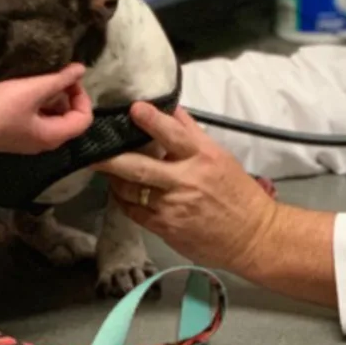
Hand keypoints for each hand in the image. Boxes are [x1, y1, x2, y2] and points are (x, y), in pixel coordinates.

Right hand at [0, 64, 94, 153]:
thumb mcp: (31, 90)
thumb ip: (58, 80)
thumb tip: (81, 69)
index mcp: (53, 136)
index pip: (84, 119)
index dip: (82, 96)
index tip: (69, 78)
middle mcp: (43, 143)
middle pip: (69, 120)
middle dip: (68, 96)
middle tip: (56, 77)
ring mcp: (27, 141)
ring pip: (52, 119)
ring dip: (52, 100)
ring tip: (41, 80)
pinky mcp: (14, 135)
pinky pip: (36, 120)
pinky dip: (38, 105)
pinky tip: (26, 90)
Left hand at [94, 103, 278, 273]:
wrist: (253, 236)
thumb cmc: (238, 192)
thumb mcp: (221, 157)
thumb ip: (193, 134)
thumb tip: (171, 109)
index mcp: (203, 158)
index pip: (174, 134)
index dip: (151, 120)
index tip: (134, 108)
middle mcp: (185, 181)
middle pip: (139, 167)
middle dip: (112, 158)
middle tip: (92, 148)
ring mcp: (173, 207)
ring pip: (130, 190)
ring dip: (113, 179)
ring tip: (104, 168)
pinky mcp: (166, 228)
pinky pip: (134, 211)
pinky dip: (123, 200)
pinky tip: (119, 192)